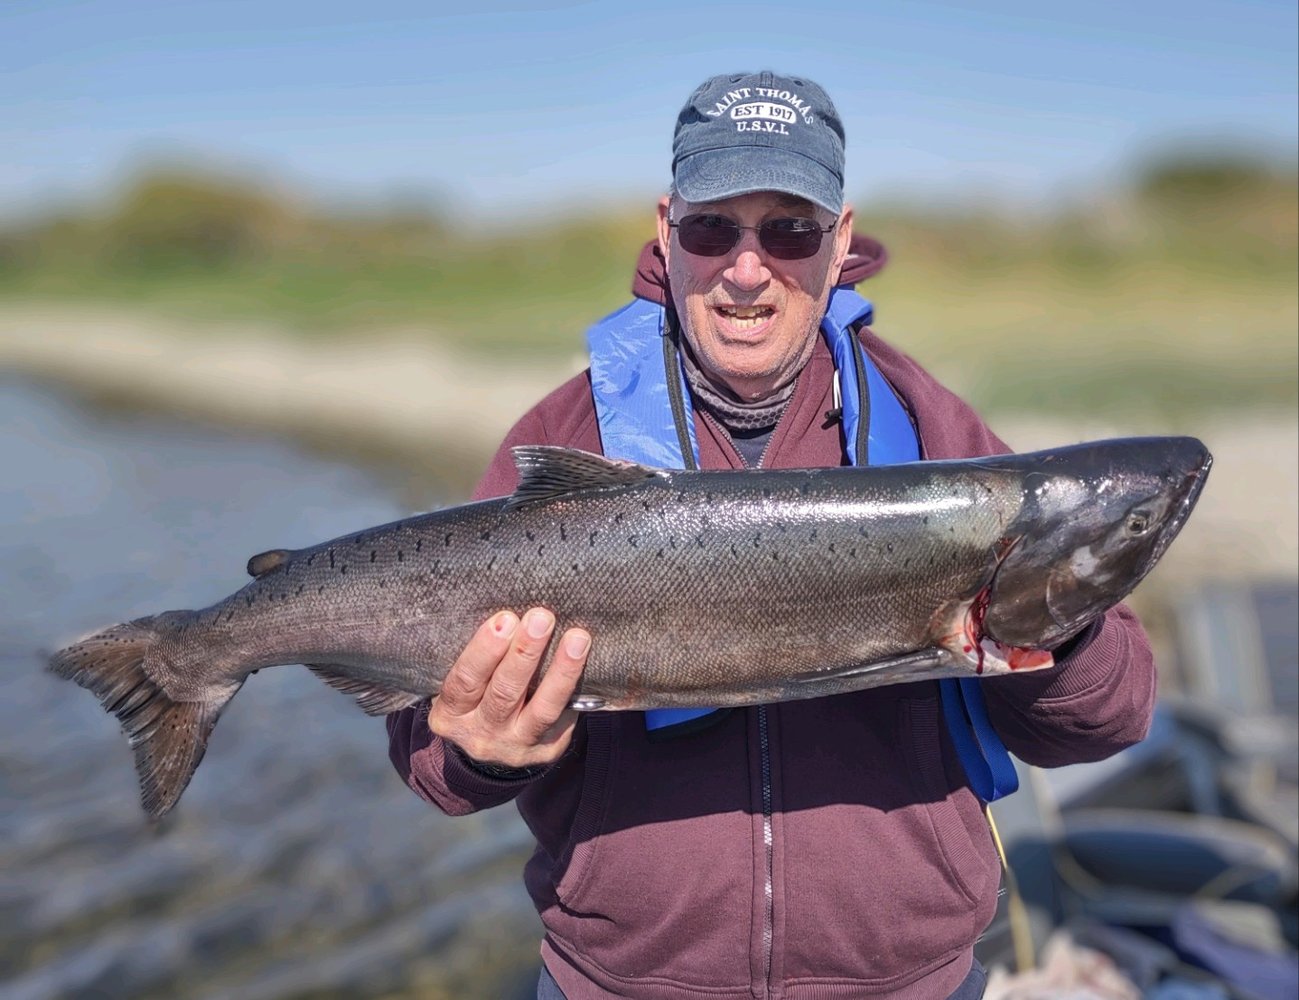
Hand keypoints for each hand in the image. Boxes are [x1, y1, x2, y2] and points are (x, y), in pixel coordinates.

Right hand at [429, 607, 588, 769]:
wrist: (490, 748)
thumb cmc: (475, 698)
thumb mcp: (463, 686)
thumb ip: (479, 660)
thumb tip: (511, 614)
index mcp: (451, 714)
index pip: (465, 681)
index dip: (484, 650)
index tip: (505, 619)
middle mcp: (480, 735)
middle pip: (504, 693)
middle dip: (524, 653)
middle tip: (541, 618)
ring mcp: (514, 747)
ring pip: (541, 710)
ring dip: (561, 671)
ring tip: (577, 638)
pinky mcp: (545, 751)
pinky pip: (563, 719)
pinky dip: (574, 689)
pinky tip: (587, 662)